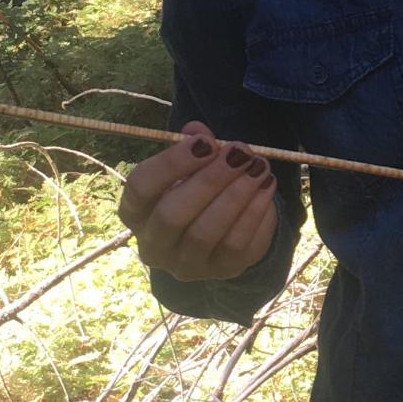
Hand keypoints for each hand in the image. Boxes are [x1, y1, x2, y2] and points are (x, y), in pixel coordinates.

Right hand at [119, 121, 278, 282]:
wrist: (224, 227)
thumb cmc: (198, 188)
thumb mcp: (192, 164)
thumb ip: (193, 145)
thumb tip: (197, 130)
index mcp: (136, 211)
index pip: (140, 187)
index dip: (172, 162)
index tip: (205, 141)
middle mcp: (153, 245)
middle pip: (172, 215)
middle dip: (210, 179)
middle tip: (239, 152)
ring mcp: (185, 265)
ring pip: (206, 232)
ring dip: (236, 194)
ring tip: (260, 165)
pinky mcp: (219, 271)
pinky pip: (236, 244)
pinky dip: (254, 212)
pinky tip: (266, 185)